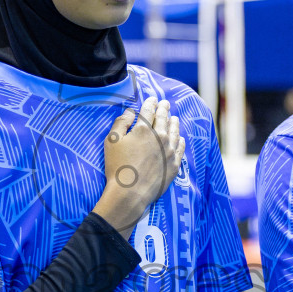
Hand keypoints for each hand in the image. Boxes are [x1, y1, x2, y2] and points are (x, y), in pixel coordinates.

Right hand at [92, 96, 183, 235]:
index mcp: (144, 129)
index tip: (153, 98)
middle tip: (165, 104)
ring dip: (174, 122)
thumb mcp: (112, 141)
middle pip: (164, 118)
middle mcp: (160, 137)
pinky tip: (179, 138)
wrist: (130, 193)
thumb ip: (121, 122)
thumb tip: (130, 111)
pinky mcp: (174, 165)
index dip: (151, 102)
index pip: (149, 110)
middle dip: (164, 109)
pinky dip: (180, 140)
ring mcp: (169, 151)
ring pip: (175, 131)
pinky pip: (180, 148)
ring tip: (174, 118)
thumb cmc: (117, 167)